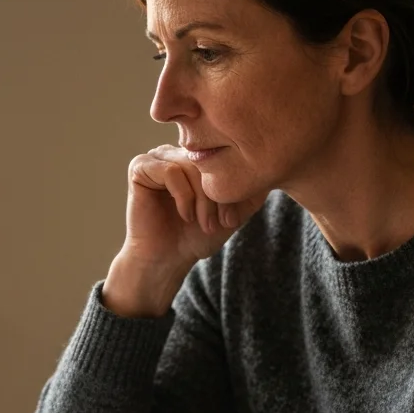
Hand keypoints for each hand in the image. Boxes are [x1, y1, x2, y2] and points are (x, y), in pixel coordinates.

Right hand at [123, 145, 265, 269]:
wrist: (167, 260)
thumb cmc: (196, 237)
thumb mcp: (234, 212)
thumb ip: (251, 191)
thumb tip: (273, 169)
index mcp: (197, 158)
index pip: (224, 158)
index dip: (231, 188)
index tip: (232, 220)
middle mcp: (176, 152)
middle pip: (208, 161)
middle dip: (217, 195)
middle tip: (218, 223)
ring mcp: (157, 157)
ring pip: (191, 165)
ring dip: (202, 199)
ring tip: (202, 222)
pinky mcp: (140, 167)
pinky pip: (171, 170)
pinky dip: (183, 196)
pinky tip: (184, 215)